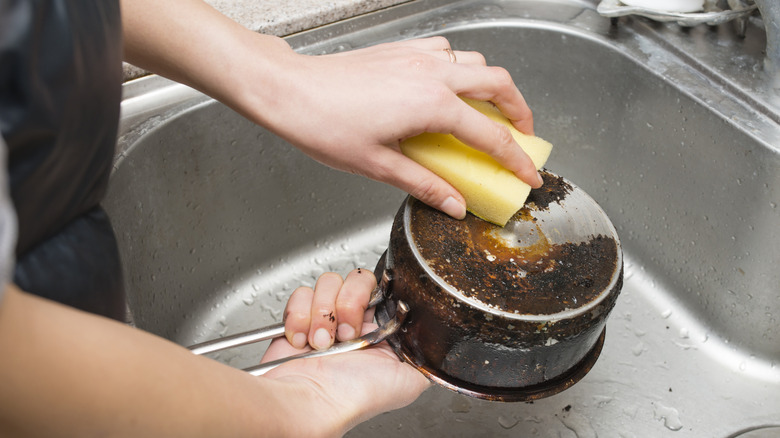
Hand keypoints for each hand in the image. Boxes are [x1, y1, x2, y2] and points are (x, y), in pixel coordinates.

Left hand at [232, 36, 542, 219]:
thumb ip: (424, 184)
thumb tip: (453, 204)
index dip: (515, 159)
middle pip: (498, 84)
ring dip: (492, 86)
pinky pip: (447, 52)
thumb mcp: (378, 165)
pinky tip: (449, 87)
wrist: (290, 90)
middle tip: (523, 135)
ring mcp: (417, 57)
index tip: (528, 174)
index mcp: (432, 105)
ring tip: (492, 111)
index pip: (491, 136)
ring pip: (475, 62)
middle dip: (520, 110)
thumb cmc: (324, 125)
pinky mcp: (401, 50)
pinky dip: (460, 68)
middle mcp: (432, 74)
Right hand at [260, 269, 429, 436]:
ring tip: (322, 342)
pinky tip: (302, 341)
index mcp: (380, 331)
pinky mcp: (298, 319)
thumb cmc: (356, 397)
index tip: (370, 314)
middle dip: (349, 303)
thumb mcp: (410, 381)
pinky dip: (299, 316)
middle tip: (346, 333)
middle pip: (356, 279)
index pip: (383, 289)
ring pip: (328, 283)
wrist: (313, 403)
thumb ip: (426, 356)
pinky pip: (300, 295)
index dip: (375, 296)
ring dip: (323, 313)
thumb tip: (438, 344)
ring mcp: (325, 319)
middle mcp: (353, 322)